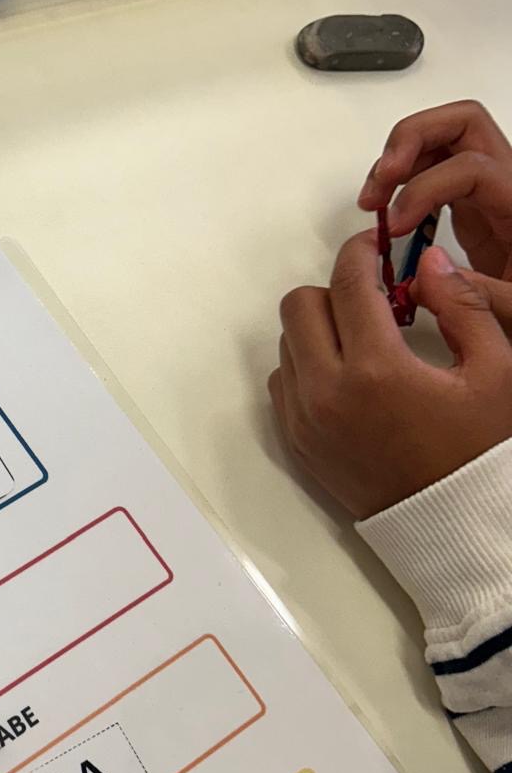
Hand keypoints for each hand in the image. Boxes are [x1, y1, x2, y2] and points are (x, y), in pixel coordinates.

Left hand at [270, 236, 511, 518]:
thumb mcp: (494, 372)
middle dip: (334, 292)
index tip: (374, 249)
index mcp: (376, 370)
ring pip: (286, 344)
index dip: (360, 254)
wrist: (452, 523)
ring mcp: (304, 421)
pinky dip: (305, 369)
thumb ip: (462, 306)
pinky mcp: (296, 443)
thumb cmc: (476, 451)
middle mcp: (327, 393)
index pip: (347, 284)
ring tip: (364, 344)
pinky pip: (281, 384)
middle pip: (299, 306)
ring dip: (319, 331)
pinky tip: (346, 377)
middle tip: (372, 303)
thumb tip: (429, 262)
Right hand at [357, 100, 511, 280]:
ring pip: (442, 138)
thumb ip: (476, 294)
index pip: (472, 166)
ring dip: (398, 158)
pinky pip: (434, 168)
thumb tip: (427, 275)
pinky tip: (387, 209)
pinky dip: (403, 178)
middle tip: (380, 180)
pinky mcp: (474, 205)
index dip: (425, 188)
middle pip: (460, 123)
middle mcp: (507, 183)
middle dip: (410, 140)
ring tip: (372, 200)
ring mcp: (489, 190)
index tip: (395, 226)